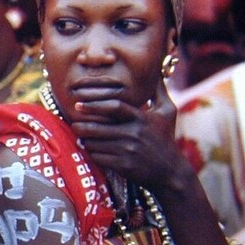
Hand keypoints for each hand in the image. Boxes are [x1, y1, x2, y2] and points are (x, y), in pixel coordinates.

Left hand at [69, 79, 184, 188]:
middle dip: (82, 126)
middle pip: (98, 127)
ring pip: (95, 143)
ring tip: (82, 137)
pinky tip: (92, 150)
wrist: (170, 172)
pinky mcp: (123, 165)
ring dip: (86, 140)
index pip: (114, 106)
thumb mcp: (168, 113)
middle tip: (74, 123)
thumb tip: (156, 72)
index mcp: (141, 118)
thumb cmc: (166, 139)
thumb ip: (158, 92)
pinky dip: (92, 153)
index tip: (78, 105)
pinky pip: (98, 157)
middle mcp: (134, 133)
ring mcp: (127, 151)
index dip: (94, 105)